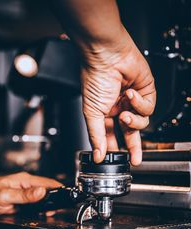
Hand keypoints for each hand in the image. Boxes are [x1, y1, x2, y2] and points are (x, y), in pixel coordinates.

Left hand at [0, 172, 61, 215]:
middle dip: (55, 198)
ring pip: (42, 196)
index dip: (58, 189)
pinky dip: (42, 207)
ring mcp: (25, 191)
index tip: (65, 196)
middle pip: (47, 189)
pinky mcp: (23, 199)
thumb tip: (41, 192)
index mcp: (24, 180)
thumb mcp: (6, 196)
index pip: (47, 183)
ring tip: (53, 211)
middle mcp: (26, 184)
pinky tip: (43, 212)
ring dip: (49, 203)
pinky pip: (36, 202)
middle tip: (59, 208)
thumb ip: (24, 195)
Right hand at [82, 31, 155, 164]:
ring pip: (141, 122)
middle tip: (135, 160)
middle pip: (130, 133)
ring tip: (124, 114)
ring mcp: (132, 101)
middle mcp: (119, 108)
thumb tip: (96, 154)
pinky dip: (139, 103)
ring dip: (133, 120)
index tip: (117, 161)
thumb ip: (96, 136)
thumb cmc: (96, 78)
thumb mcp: (92, 112)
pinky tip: (130, 94)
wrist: (106, 56)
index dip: (115, 148)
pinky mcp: (145, 92)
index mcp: (105, 113)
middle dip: (134, 147)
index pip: (112, 135)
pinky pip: (148, 107)